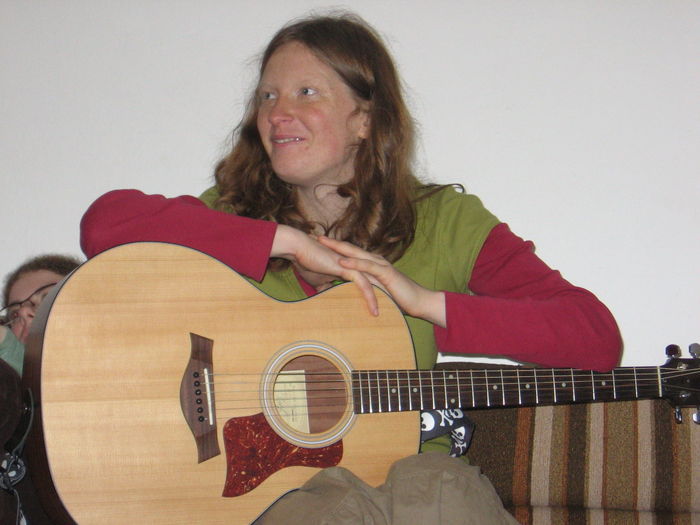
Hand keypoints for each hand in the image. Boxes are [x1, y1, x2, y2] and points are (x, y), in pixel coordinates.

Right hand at [271, 225, 378, 314]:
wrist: (300, 248)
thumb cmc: (306, 261)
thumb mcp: (317, 279)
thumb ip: (324, 286)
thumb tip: (323, 296)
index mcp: (350, 266)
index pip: (368, 282)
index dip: (376, 294)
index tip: (382, 308)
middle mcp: (355, 265)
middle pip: (376, 282)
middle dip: (386, 297)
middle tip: (395, 312)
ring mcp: (354, 266)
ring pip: (374, 285)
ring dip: (381, 301)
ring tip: (387, 316)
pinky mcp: (350, 268)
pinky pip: (364, 285)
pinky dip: (370, 298)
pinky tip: (374, 311)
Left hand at [317, 236, 446, 326]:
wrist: (418, 302)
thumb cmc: (398, 299)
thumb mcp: (375, 292)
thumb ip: (363, 288)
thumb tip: (346, 292)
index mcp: (372, 264)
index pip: (350, 254)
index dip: (335, 248)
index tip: (318, 244)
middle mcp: (375, 260)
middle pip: (350, 249)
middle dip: (333, 242)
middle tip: (316, 236)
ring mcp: (381, 265)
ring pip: (357, 254)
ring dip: (339, 248)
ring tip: (324, 243)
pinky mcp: (386, 273)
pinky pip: (367, 267)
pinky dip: (354, 263)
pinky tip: (342, 261)